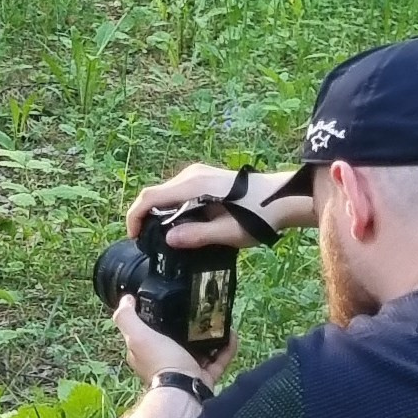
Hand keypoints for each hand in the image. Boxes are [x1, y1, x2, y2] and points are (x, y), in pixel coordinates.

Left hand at [113, 294, 231, 387]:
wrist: (183, 391)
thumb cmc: (160, 363)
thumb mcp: (138, 336)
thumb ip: (127, 318)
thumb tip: (126, 300)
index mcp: (148, 352)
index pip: (151, 332)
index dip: (159, 318)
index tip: (172, 303)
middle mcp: (167, 361)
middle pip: (179, 339)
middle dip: (191, 326)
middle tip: (202, 311)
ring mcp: (187, 370)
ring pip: (202, 349)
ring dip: (212, 336)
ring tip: (220, 320)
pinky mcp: (205, 377)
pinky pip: (219, 360)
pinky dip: (227, 348)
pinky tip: (232, 334)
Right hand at [127, 159, 311, 247]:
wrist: (282, 198)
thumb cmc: (259, 215)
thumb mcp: (228, 233)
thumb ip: (197, 235)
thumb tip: (168, 239)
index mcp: (193, 186)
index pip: (150, 197)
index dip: (135, 217)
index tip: (135, 238)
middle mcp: (191, 175)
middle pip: (155, 194)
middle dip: (145, 217)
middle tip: (146, 243)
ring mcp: (198, 174)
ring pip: (166, 193)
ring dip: (159, 213)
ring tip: (162, 238)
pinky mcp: (205, 179)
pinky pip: (178, 192)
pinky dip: (171, 208)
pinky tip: (181, 226)